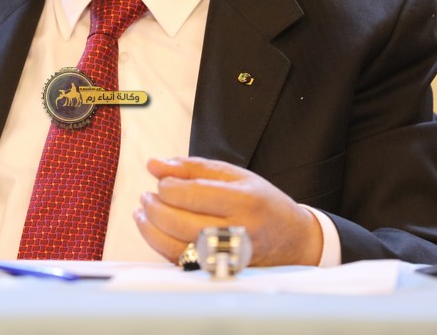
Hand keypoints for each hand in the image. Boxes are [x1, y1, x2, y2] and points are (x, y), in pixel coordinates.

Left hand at [133, 156, 322, 266]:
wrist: (293, 241)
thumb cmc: (263, 203)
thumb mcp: (235, 175)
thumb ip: (193, 168)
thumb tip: (154, 165)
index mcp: (243, 202)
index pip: (191, 194)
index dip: (167, 186)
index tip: (162, 181)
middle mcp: (237, 232)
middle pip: (179, 222)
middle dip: (154, 207)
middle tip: (146, 196)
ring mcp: (227, 257)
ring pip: (175, 246)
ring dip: (150, 228)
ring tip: (143, 212)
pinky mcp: (219, 272)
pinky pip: (180, 261)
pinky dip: (160, 245)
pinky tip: (154, 230)